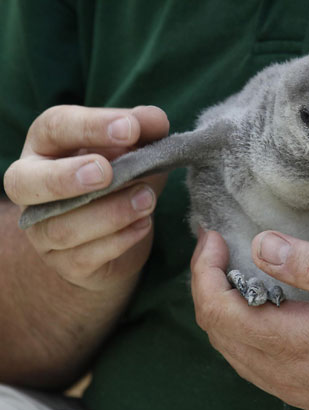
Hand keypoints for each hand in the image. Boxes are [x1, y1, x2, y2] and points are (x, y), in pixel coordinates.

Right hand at [3, 105, 169, 291]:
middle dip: (66, 176)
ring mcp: (43, 230)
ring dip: (109, 212)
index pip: (54, 127)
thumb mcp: (134, 150)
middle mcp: (32, 187)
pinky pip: (84, 257)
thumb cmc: (121, 179)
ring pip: (61, 227)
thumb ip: (143, 132)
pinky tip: (144, 225)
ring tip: (147, 199)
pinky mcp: (65, 263)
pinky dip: (119, 240)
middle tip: (107, 172)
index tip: (130, 128)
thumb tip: (155, 120)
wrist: (120, 234)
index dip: (90, 126)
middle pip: (26, 181)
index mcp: (47, 146)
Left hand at [192, 229, 308, 409]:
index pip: (220, 312)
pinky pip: (251, 365)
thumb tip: (261, 245)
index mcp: (298, 343)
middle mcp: (286, 373)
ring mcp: (293, 388)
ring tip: (228, 271)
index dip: (204, 272)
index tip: (211, 238)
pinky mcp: (304, 393)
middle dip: (205, 285)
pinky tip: (255, 307)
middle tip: (215, 248)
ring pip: (230, 351)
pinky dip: (238, 331)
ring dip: (219, 309)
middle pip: (217, 332)